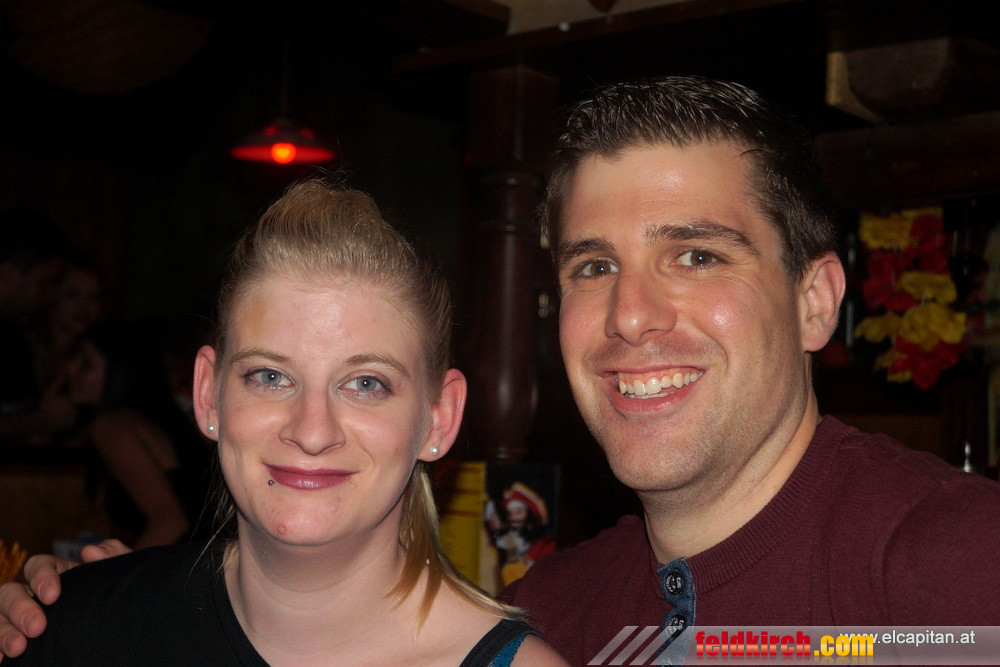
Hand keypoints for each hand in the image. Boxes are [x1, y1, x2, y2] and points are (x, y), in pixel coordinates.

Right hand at [0, 540, 128, 658]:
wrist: (134, 640)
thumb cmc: (126, 601)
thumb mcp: (125, 577)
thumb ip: (114, 557)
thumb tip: (89, 551)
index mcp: (60, 576)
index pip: (38, 566)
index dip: (40, 576)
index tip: (52, 596)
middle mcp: (36, 597)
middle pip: (10, 592)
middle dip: (19, 608)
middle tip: (37, 628)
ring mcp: (24, 622)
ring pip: (0, 618)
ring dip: (3, 631)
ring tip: (18, 649)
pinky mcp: (22, 646)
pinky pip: (0, 644)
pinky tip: (3, 660)